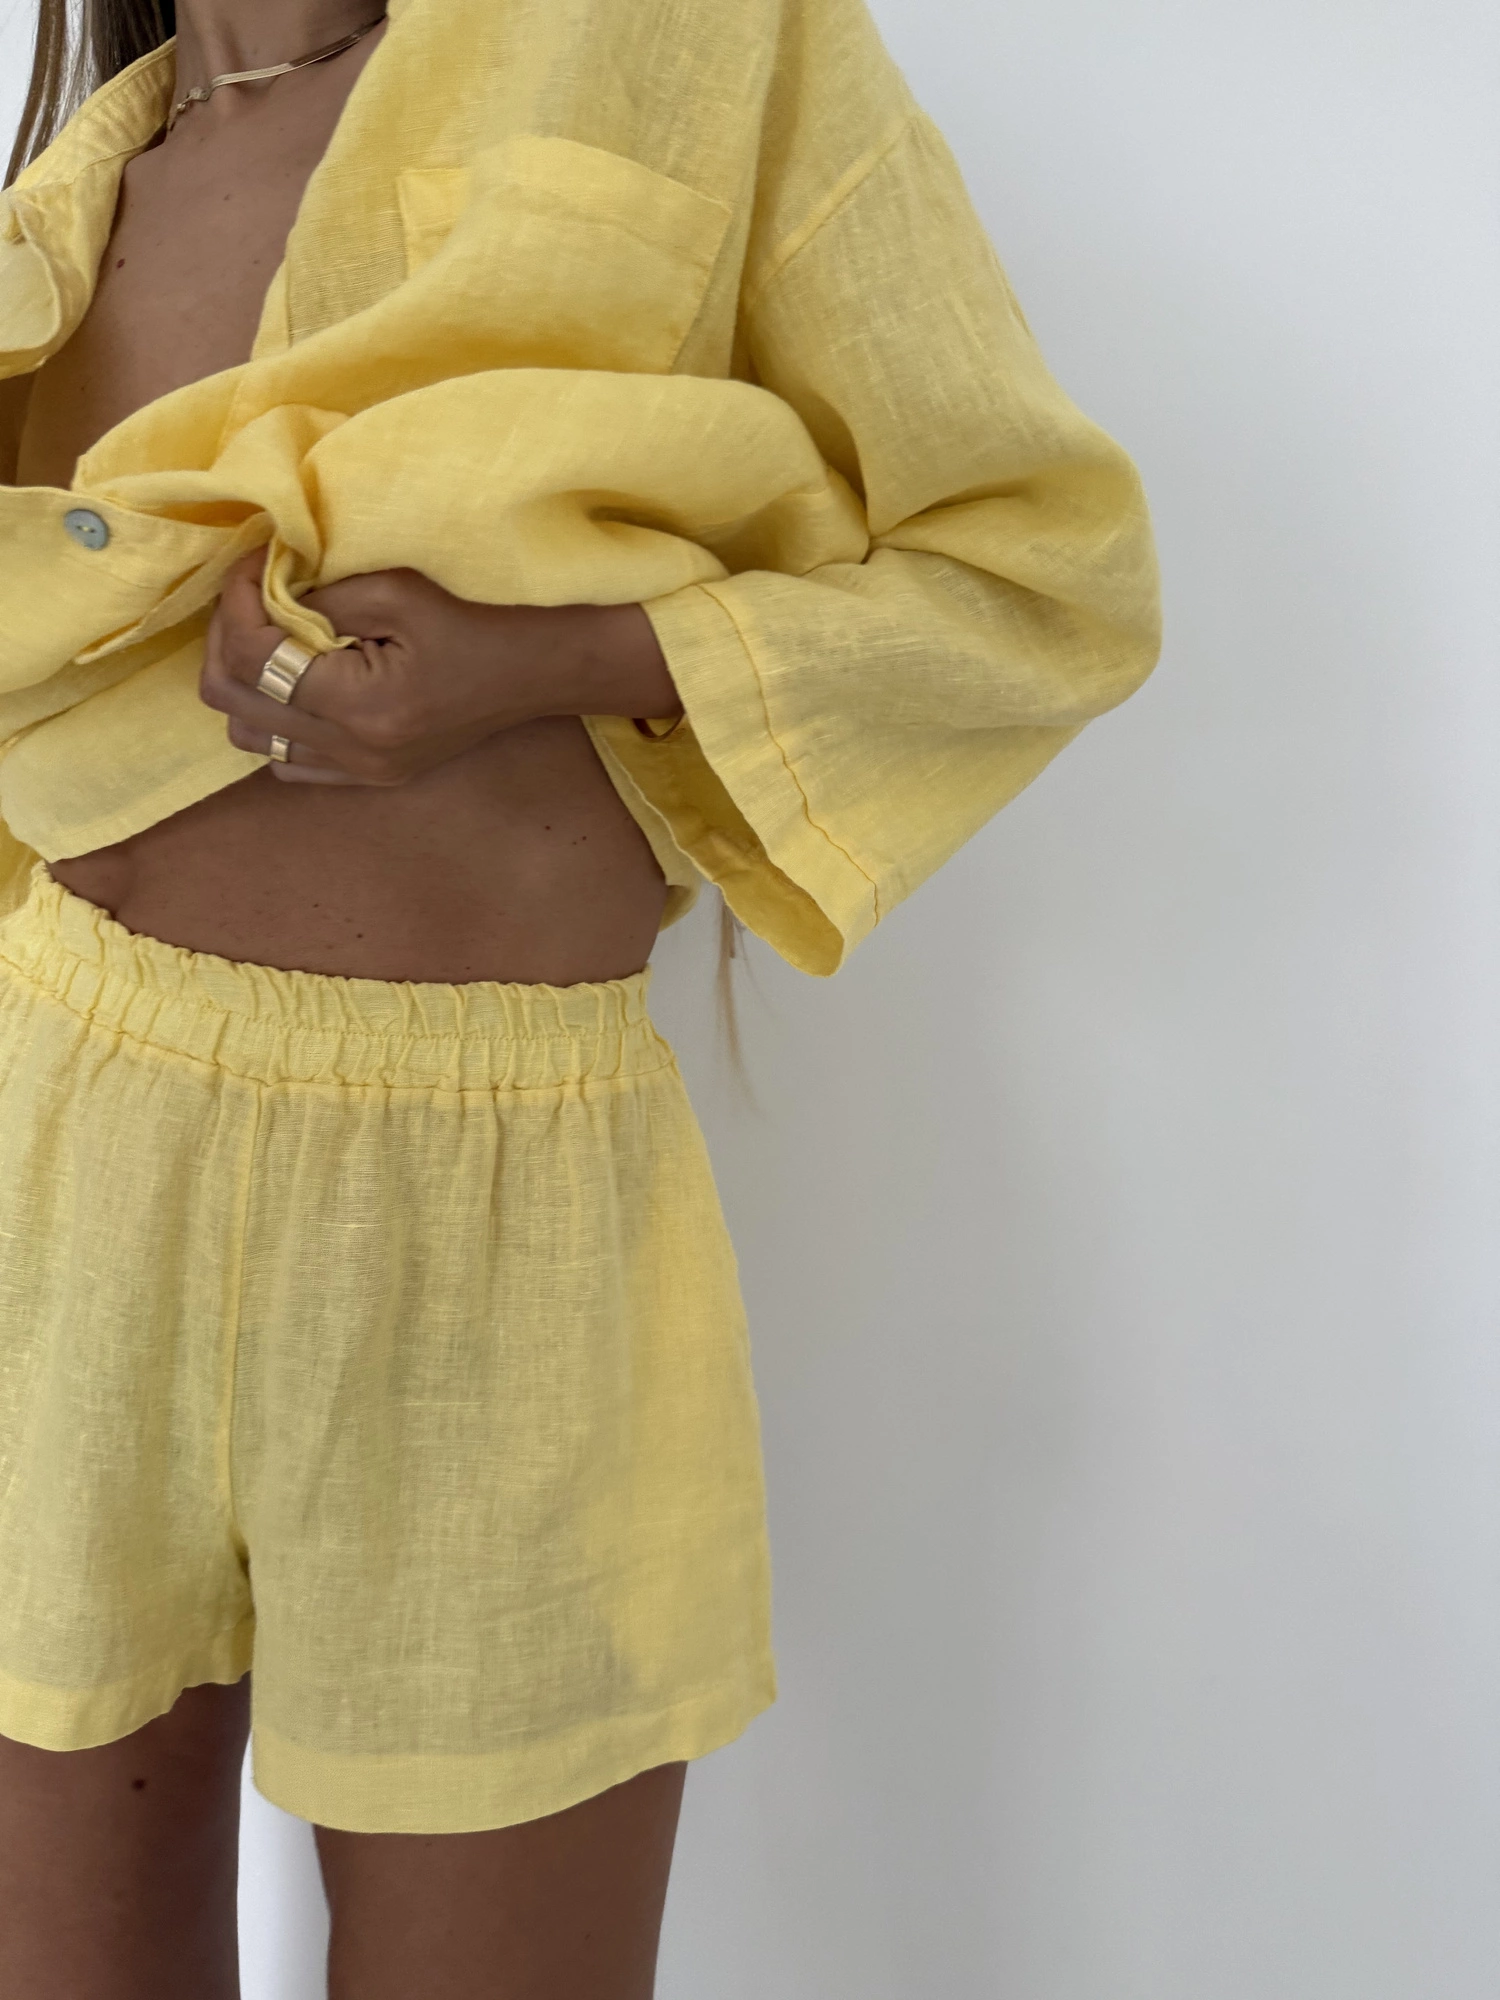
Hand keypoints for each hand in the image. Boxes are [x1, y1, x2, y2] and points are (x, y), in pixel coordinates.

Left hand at [199, 552, 680, 786]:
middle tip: (248, 598)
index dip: (235, 603)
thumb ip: (322, 594)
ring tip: (269, 639)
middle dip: (226, 641)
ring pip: (249, 738)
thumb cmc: (477, 621)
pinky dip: (273, 721)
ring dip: (245, 684)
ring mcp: (361, 773)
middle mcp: (354, 752)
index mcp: (363, 706)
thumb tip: (263, 589)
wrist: (536, 672)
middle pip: (233, 705)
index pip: (254, 659)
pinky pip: (285, 762)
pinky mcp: (370, 778)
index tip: (251, 564)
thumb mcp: (399, 589)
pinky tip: (297, 684)